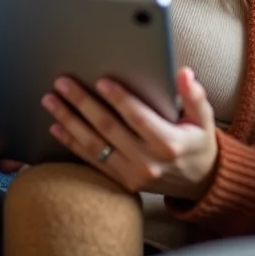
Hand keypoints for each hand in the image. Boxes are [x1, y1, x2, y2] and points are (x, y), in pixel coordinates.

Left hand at [41, 67, 216, 200]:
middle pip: (108, 128)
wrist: (198, 182)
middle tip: (63, 83)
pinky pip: (91, 160)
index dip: (119, 98)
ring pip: (94, 145)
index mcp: (169, 143)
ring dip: (69, 120)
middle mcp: (148, 162)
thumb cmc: (197, 142)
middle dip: (82, 103)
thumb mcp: (203, 118)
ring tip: (51, 100)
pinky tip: (56, 126)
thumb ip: (193, 95)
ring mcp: (132, 174)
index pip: (138, 117)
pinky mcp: (121, 181)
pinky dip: (71, 143)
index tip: (100, 80)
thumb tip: (184, 73)